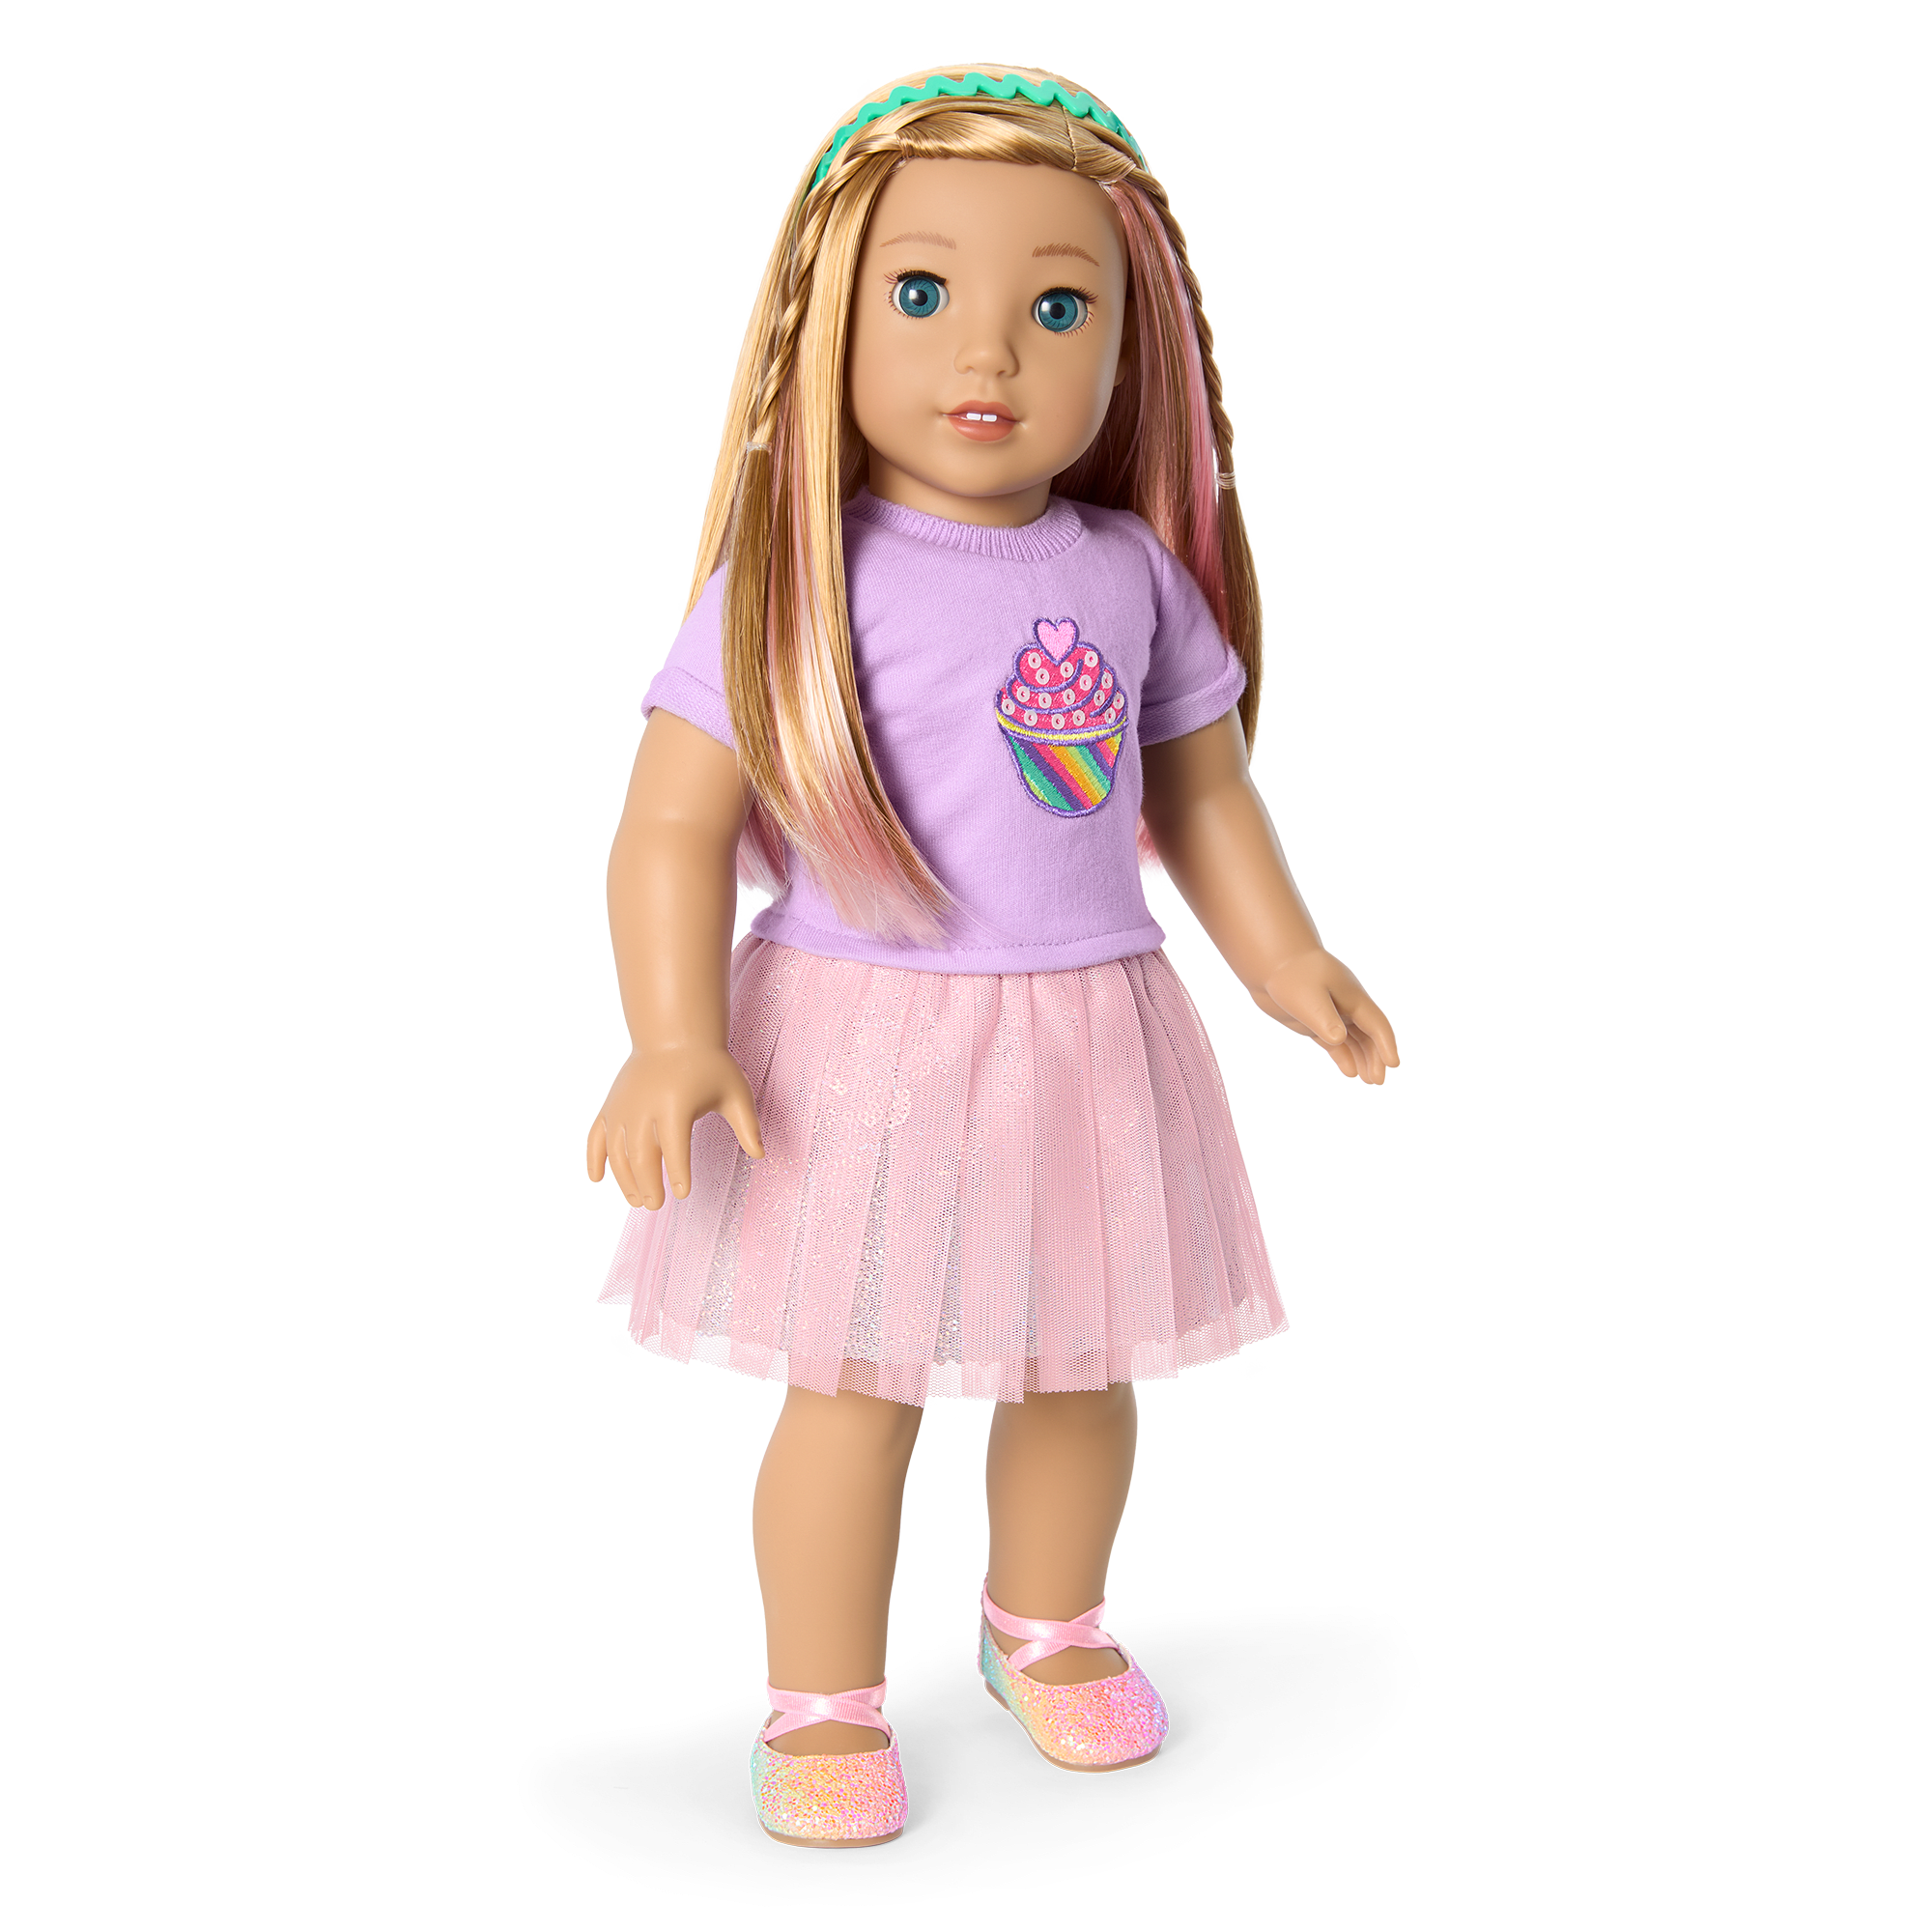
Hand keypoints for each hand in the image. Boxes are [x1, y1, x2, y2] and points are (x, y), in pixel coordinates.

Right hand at [586, 1045, 763, 1209]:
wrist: (673, 1035)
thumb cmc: (709, 1066)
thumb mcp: (735, 1091)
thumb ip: (747, 1125)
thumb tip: (761, 1155)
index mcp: (676, 1104)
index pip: (675, 1148)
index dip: (678, 1172)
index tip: (683, 1193)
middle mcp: (644, 1107)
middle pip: (641, 1155)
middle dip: (647, 1184)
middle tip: (656, 1205)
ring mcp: (623, 1107)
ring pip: (617, 1151)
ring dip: (624, 1179)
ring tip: (638, 1200)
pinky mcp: (610, 1107)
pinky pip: (596, 1137)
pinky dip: (594, 1158)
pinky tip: (597, 1180)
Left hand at [1255, 950, 1400, 1085]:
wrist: (1270, 963)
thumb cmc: (1291, 974)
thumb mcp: (1309, 997)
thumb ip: (1325, 1019)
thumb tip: (1339, 1039)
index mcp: (1353, 997)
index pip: (1376, 1024)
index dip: (1386, 1044)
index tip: (1393, 1064)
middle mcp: (1346, 1006)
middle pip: (1369, 1035)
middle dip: (1375, 1057)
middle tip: (1377, 1081)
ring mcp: (1331, 1014)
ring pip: (1354, 1040)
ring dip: (1363, 1058)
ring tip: (1369, 1080)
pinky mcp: (1315, 1022)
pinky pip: (1335, 1043)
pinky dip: (1344, 1055)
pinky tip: (1351, 1071)